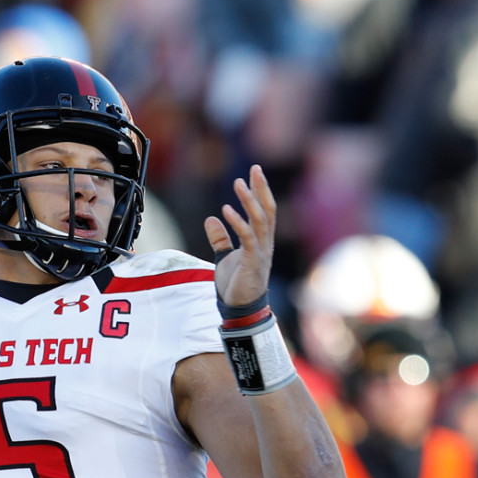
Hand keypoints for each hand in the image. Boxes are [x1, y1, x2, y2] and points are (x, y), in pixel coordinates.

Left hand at [203, 165, 276, 307]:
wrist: (240, 308)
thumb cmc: (236, 284)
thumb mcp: (224, 256)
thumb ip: (220, 238)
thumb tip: (210, 219)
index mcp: (260, 241)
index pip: (264, 211)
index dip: (260, 191)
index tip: (254, 172)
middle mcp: (264, 243)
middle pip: (267, 210)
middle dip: (261, 189)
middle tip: (254, 169)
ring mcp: (260, 252)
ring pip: (259, 220)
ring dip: (249, 201)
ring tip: (238, 184)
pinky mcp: (252, 261)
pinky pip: (247, 237)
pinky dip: (237, 222)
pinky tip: (225, 210)